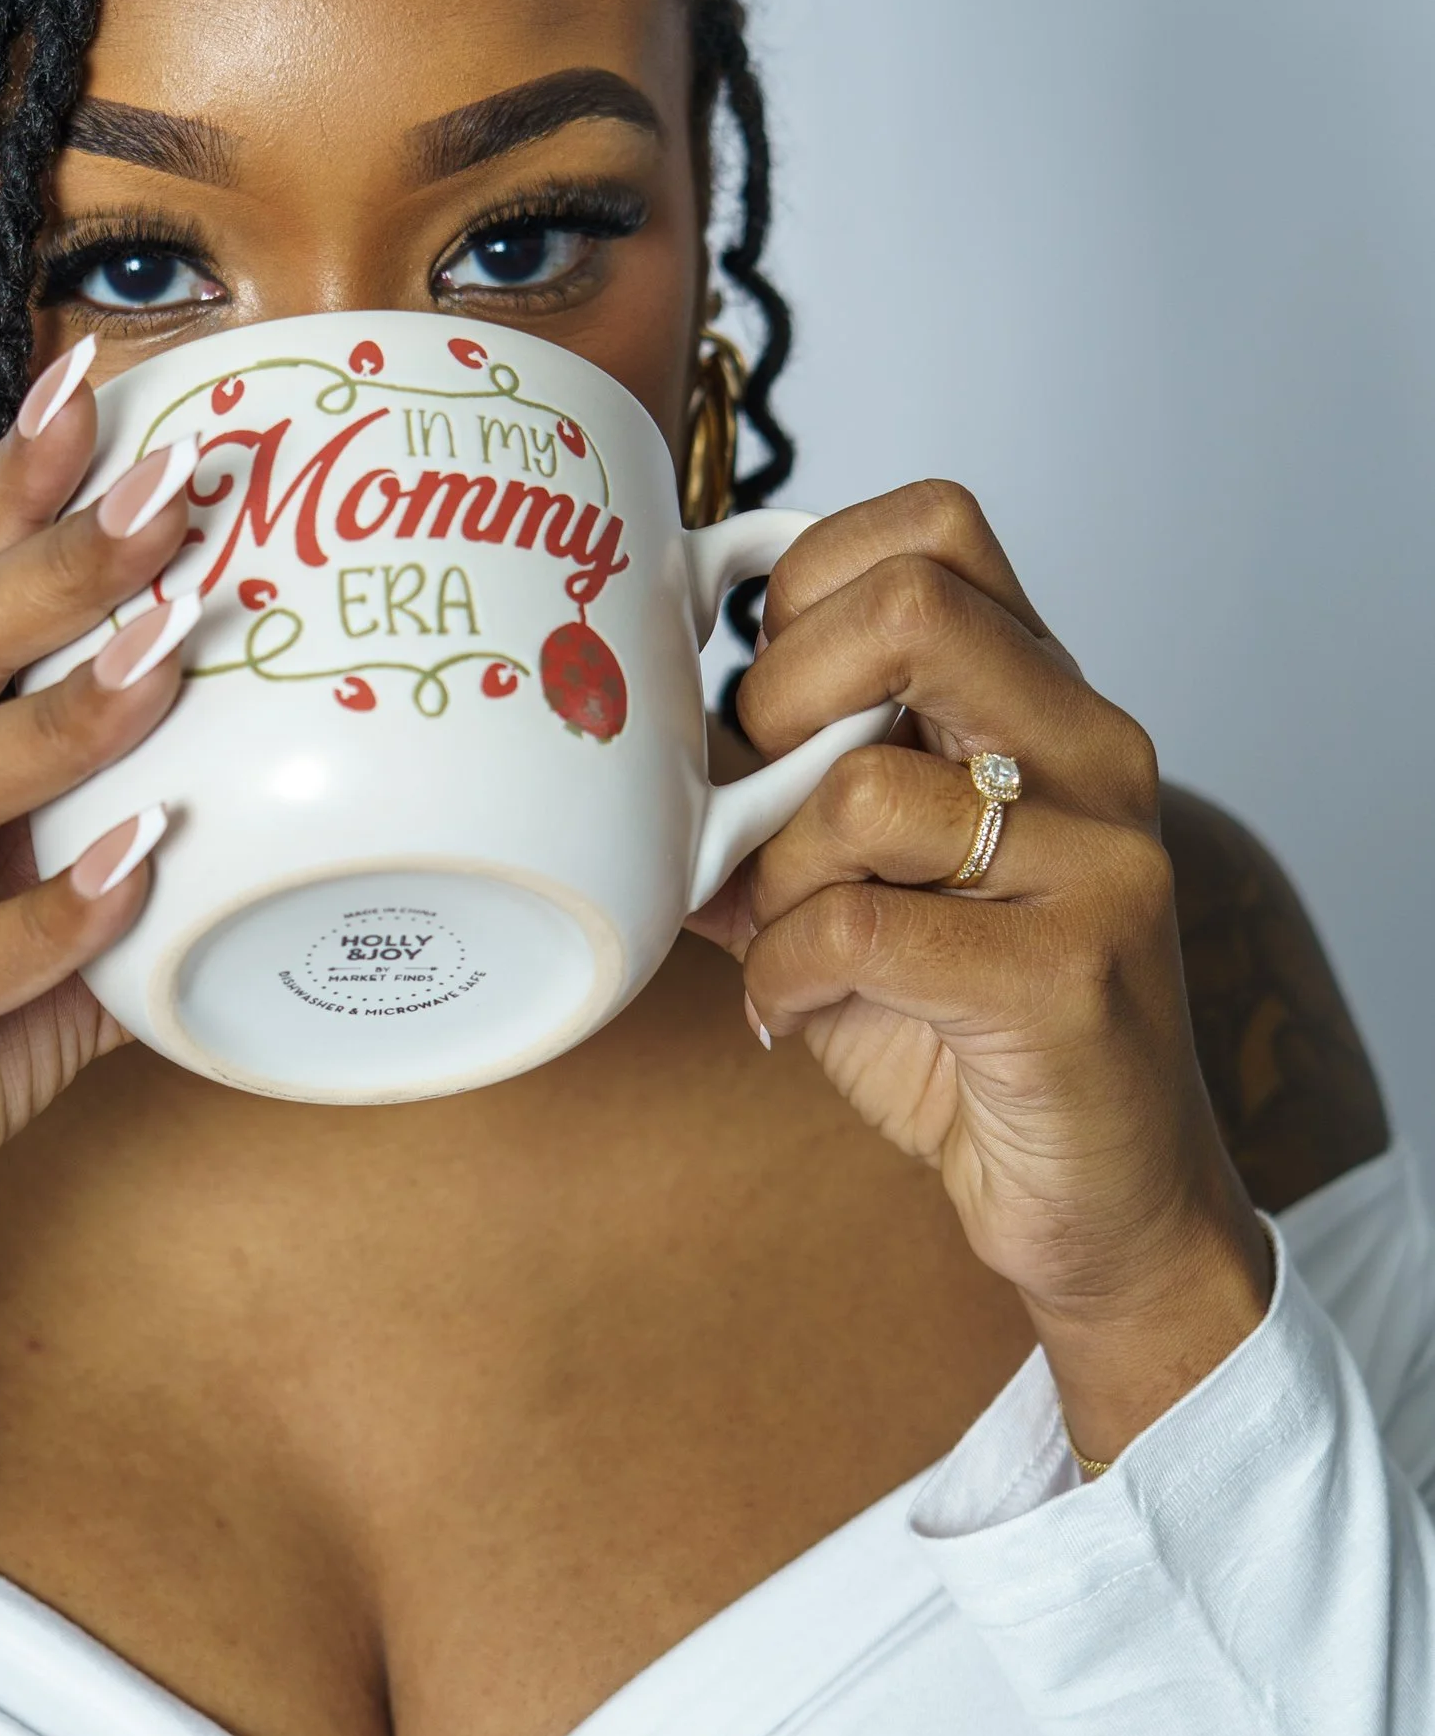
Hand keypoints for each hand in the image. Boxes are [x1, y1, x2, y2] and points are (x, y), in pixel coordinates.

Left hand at [687, 482, 1271, 1458]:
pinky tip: (795, 1011)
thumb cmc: (969, 1039)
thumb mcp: (854, 894)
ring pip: (861, 784)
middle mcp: (1092, 755)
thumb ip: (768, 812)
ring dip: (775, 876)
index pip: (934, 530)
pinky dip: (788, 972)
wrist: (1099, 1205)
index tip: (754, 686)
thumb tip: (635, 754)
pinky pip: (860, 925)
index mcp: (1043, 706)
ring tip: (788, 945)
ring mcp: (1100, 858)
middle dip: (777, 699)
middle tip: (756, 804)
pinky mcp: (1072, 971)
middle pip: (908, 606)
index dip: (808, 580)